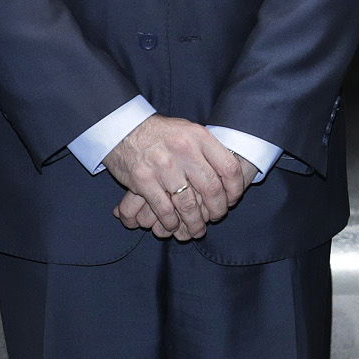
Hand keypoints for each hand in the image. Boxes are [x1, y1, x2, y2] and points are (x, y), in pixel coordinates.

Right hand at [104, 116, 245, 236]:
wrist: (123, 128)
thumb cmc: (160, 133)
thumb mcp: (188, 131)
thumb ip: (207, 149)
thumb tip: (228, 175)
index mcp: (199, 137)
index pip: (229, 168)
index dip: (235, 189)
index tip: (232, 200)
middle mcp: (184, 150)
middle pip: (211, 189)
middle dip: (218, 209)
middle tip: (217, 217)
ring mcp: (163, 165)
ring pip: (188, 204)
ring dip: (195, 222)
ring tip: (197, 230)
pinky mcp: (143, 180)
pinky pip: (164, 210)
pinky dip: (171, 222)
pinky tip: (174, 226)